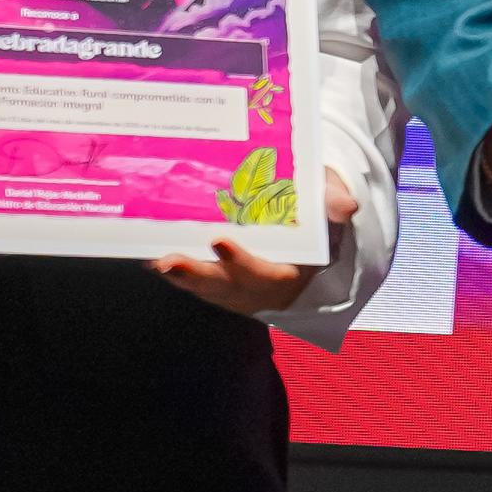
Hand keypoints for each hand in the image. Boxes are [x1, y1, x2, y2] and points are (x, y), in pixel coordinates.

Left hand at [155, 169, 362, 316]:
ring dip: (178, 276)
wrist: (306, 243)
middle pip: (225, 285)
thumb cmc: (314, 219)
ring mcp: (234, 288)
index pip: (267, 272)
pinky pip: (193, 281)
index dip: (242, 261)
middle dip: (196, 275)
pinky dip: (172, 272)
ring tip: (153, 261)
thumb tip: (345, 204)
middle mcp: (259, 287)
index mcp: (291, 271)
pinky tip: (146, 256)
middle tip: (168, 261)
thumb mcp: (327, 208)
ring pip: (204, 286)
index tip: (219, 240)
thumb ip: (331, 203)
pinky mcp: (216, 283)